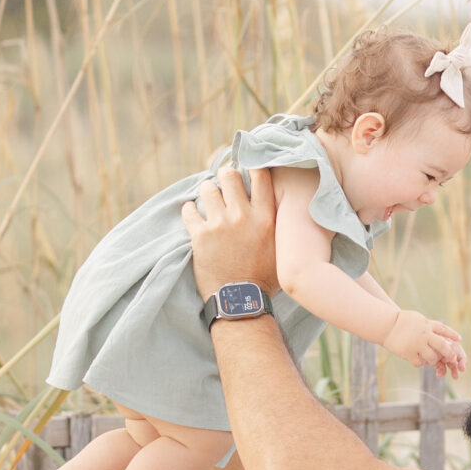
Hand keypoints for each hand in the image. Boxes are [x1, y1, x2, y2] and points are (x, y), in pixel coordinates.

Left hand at [181, 165, 279, 298]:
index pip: (260, 176)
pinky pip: (189, 209)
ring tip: (208, 201)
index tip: (247, 171)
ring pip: (206, 188)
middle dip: (224, 177)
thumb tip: (278, 205)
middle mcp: (243, 216)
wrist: (241, 301)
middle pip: (229, 175)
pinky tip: (194, 216)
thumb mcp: (281, 248)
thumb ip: (277, 224)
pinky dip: (190, 211)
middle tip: (223, 184)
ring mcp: (220, 224)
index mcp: (266, 217)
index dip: (252, 168)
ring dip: (206, 192)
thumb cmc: (264, 278)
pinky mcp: (200, 235)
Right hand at [385, 311, 466, 377]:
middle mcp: (424, 334)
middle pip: (442, 345)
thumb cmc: (400, 320)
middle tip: (452, 358)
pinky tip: (418, 360)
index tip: (459, 339)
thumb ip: (428, 325)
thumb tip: (438, 329)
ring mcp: (417, 344)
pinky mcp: (408, 353)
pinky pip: (419, 362)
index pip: (444, 329)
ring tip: (433, 361)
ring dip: (434, 361)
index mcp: (427, 324)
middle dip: (449, 353)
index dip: (452, 335)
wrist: (385, 325)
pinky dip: (420, 363)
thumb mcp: (417, 318)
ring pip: (432, 357)